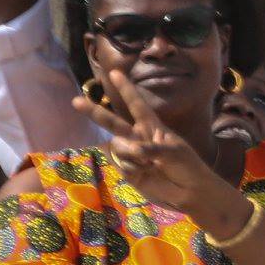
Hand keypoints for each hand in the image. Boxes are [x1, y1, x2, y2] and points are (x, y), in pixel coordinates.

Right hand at [72, 72, 248, 229]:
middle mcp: (138, 137)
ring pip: (117, 146)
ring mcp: (131, 154)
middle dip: (95, 111)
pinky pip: (121, 164)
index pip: (137, 104)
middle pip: (113, 122)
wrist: (189, 191)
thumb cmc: (187, 166)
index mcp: (152, 127)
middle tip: (75, 101)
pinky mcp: (128, 170)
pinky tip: (144, 173)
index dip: (127, 89)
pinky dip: (131, 168)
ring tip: (149, 164)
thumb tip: (134, 150)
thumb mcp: (174, 152)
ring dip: (130, 154)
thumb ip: (152, 148)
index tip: (114, 73)